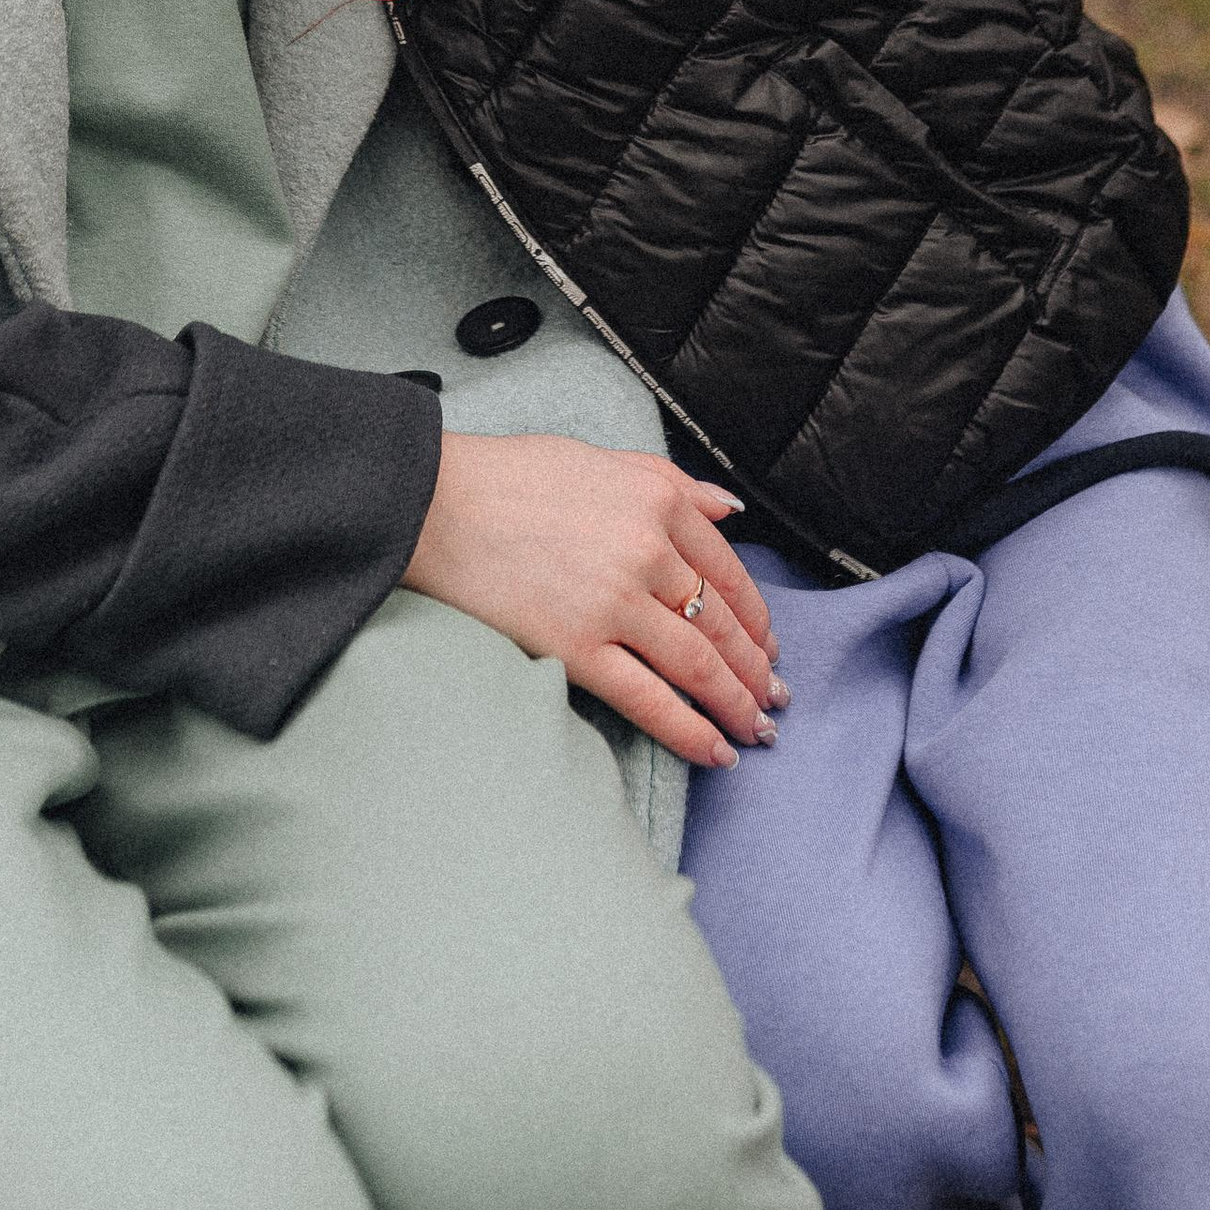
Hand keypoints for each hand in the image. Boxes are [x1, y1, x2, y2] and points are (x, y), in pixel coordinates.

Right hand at [401, 433, 786, 768]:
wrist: (435, 506)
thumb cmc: (510, 478)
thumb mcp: (600, 458)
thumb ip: (671, 482)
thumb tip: (728, 509)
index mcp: (658, 500)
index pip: (729, 571)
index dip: (756, 617)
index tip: (767, 645)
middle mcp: (648, 551)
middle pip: (722, 623)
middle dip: (756, 670)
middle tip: (774, 698)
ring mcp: (615, 604)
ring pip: (699, 666)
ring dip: (737, 705)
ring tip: (755, 730)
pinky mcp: (578, 649)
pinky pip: (650, 700)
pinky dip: (691, 731)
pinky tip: (715, 751)